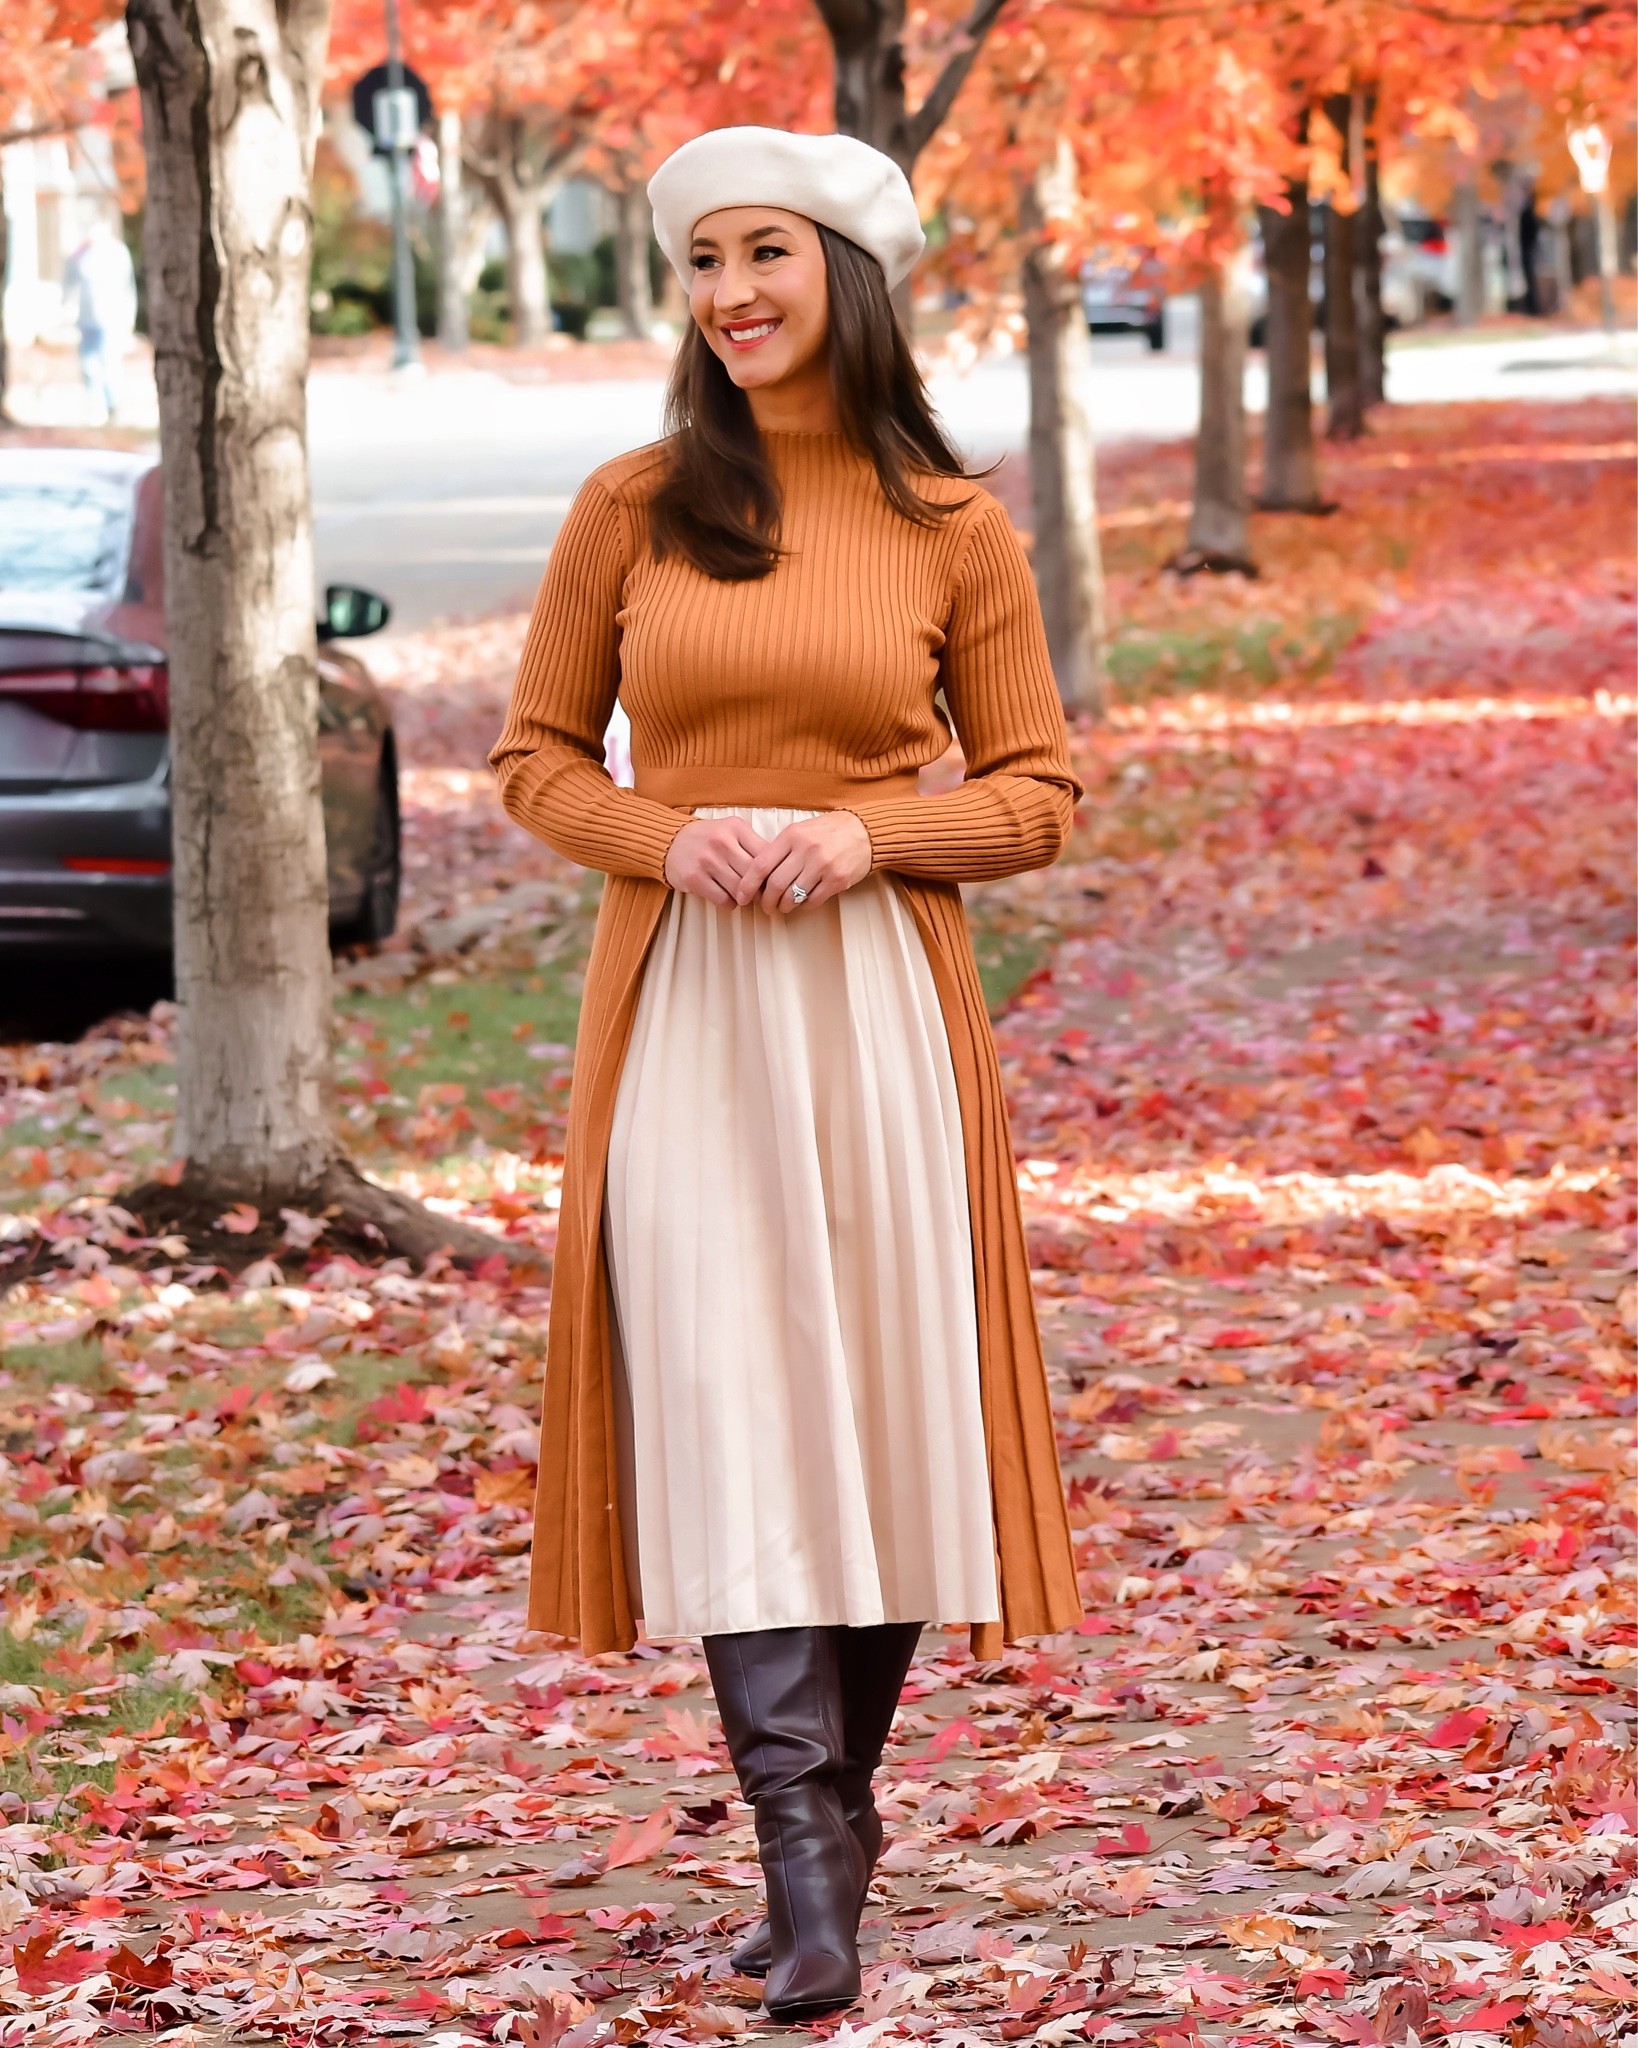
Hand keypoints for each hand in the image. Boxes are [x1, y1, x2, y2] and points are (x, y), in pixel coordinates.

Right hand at [663, 815, 769, 905]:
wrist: (670, 841)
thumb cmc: (707, 839)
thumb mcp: (731, 831)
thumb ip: (753, 845)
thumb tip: (779, 869)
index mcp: (736, 828)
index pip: (766, 855)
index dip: (772, 872)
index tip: (772, 881)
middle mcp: (721, 841)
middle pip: (754, 874)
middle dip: (760, 888)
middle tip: (761, 894)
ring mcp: (707, 860)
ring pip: (740, 889)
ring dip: (745, 898)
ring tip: (744, 896)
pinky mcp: (694, 878)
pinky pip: (723, 899)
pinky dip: (730, 904)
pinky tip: (728, 898)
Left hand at [736, 811, 872, 914]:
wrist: (865, 831)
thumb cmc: (828, 832)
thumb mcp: (800, 831)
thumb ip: (780, 849)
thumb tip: (757, 874)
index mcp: (792, 835)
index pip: (761, 864)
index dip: (747, 884)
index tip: (742, 896)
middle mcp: (806, 850)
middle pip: (774, 884)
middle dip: (766, 901)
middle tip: (765, 907)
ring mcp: (823, 865)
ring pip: (792, 895)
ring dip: (784, 906)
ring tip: (783, 907)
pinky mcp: (837, 879)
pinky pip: (812, 900)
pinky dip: (803, 905)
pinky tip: (802, 902)